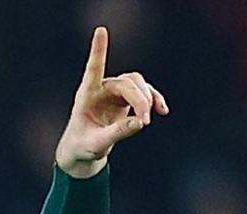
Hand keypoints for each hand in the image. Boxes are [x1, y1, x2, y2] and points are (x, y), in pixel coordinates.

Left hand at [54, 26, 167, 177]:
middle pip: (126, 83)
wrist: (83, 150)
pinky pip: (144, 93)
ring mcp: (114, 92)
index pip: (93, 69)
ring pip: (137, 84)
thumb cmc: (83, 146)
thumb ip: (118, 132)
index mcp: (86, 95)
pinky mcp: (125, 99)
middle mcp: (101, 89)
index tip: (101, 30)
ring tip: (150, 118)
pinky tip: (162, 111)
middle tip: (145, 121)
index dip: (98, 50)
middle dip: (140, 100)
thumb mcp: (98, 143)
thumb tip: (141, 121)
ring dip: (148, 98)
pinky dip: (154, 100)